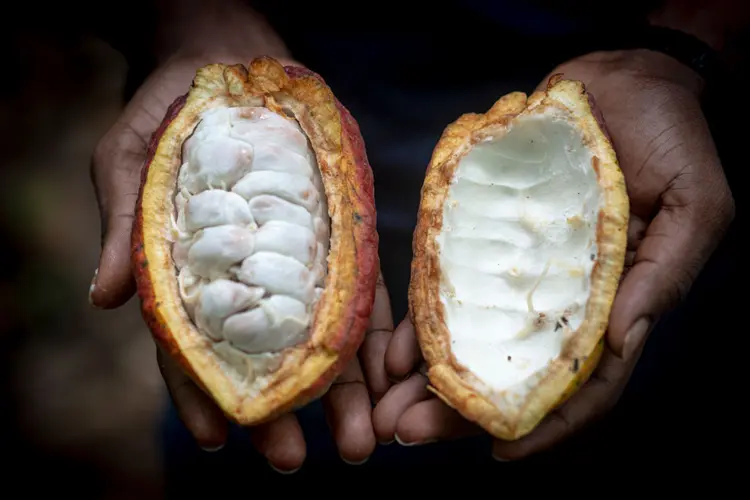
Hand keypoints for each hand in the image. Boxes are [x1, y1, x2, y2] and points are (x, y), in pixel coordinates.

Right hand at [90, 55, 392, 471]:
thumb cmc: (170, 112)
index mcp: (191, 276)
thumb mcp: (130, 160)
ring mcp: (298, 264)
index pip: (192, 348)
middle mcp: (248, 281)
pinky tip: (387, 378)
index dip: (200, 394)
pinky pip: (360, 294)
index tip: (218, 439)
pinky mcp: (342, 240)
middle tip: (294, 461)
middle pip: (262, 358)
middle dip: (278, 411)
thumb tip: (105, 299)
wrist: (230, 59)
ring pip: (318, 339)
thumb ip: (127, 226)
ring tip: (357, 441)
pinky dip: (373, 338)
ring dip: (337, 393)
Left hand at [373, 49, 734, 458]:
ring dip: (430, 377)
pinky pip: (451, 285)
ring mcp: (520, 269)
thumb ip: (664, 274)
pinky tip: (394, 349)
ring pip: (473, 338)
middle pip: (511, 370)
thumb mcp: (695, 204)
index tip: (501, 450)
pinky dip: (424, 319)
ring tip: (388, 406)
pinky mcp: (487, 234)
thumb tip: (622, 343)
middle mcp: (561, 297)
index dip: (547, 423)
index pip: (581, 381)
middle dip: (462, 410)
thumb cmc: (672, 139)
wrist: (623, 79)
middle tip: (409, 435)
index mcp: (614, 302)